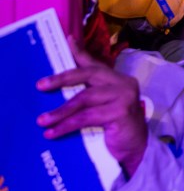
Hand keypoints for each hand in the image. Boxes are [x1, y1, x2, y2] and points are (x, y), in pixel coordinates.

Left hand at [37, 38, 147, 177]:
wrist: (136, 151)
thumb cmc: (117, 130)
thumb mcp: (102, 109)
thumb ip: (89, 99)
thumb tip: (59, 93)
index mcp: (119, 80)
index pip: (96, 64)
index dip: (80, 52)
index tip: (67, 39)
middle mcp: (124, 83)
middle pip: (89, 74)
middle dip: (63, 78)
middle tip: (41, 85)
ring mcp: (124, 96)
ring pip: (85, 97)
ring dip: (61, 110)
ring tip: (43, 120)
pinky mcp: (121, 112)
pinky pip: (87, 116)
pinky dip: (67, 125)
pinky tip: (54, 132)